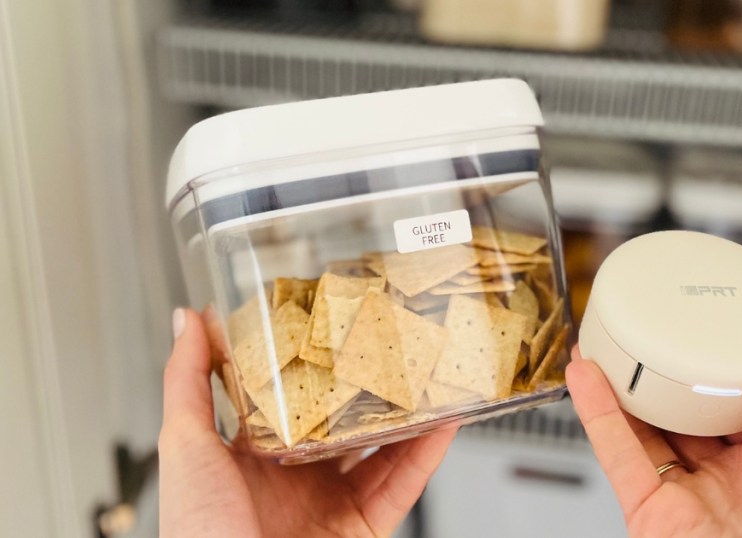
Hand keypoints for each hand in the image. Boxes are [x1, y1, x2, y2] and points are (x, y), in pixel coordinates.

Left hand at [159, 308, 456, 537]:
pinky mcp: (364, 529)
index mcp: (253, 459)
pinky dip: (427, 458)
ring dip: (410, 419)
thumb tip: (188, 320)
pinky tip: (442, 426)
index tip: (335, 331)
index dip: (316, 367)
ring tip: (428, 380)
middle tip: (392, 350)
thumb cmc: (197, 530)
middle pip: (346, 425)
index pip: (293, 401)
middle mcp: (296, 480)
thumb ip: (187, 382)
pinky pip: (403, 488)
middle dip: (371, 389)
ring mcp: (332, 505)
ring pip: (383, 453)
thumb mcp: (184, 445)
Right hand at [567, 346, 741, 536]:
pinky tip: (586, 374)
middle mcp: (734, 483)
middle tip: (647, 325)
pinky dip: (597, 415)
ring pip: (645, 431)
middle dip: (666, 373)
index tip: (708, 327)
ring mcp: (691, 500)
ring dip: (621, 385)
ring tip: (606, 337)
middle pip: (687, 415)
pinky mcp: (653, 517)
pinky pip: (620, 459)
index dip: (722, 367)